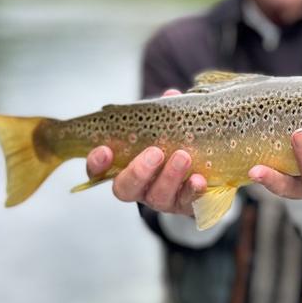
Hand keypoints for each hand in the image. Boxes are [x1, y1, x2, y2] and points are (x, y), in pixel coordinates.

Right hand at [85, 89, 205, 215]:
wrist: (204, 173)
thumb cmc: (175, 146)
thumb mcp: (167, 128)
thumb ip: (165, 114)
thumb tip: (171, 96)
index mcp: (125, 167)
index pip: (100, 171)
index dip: (97, 163)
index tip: (104, 149)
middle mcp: (140, 187)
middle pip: (126, 188)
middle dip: (138, 171)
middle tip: (154, 153)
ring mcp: (162, 199)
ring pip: (158, 195)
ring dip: (170, 176)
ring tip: (183, 157)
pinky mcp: (185, 206)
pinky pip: (187, 202)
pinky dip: (193, 190)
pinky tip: (199, 179)